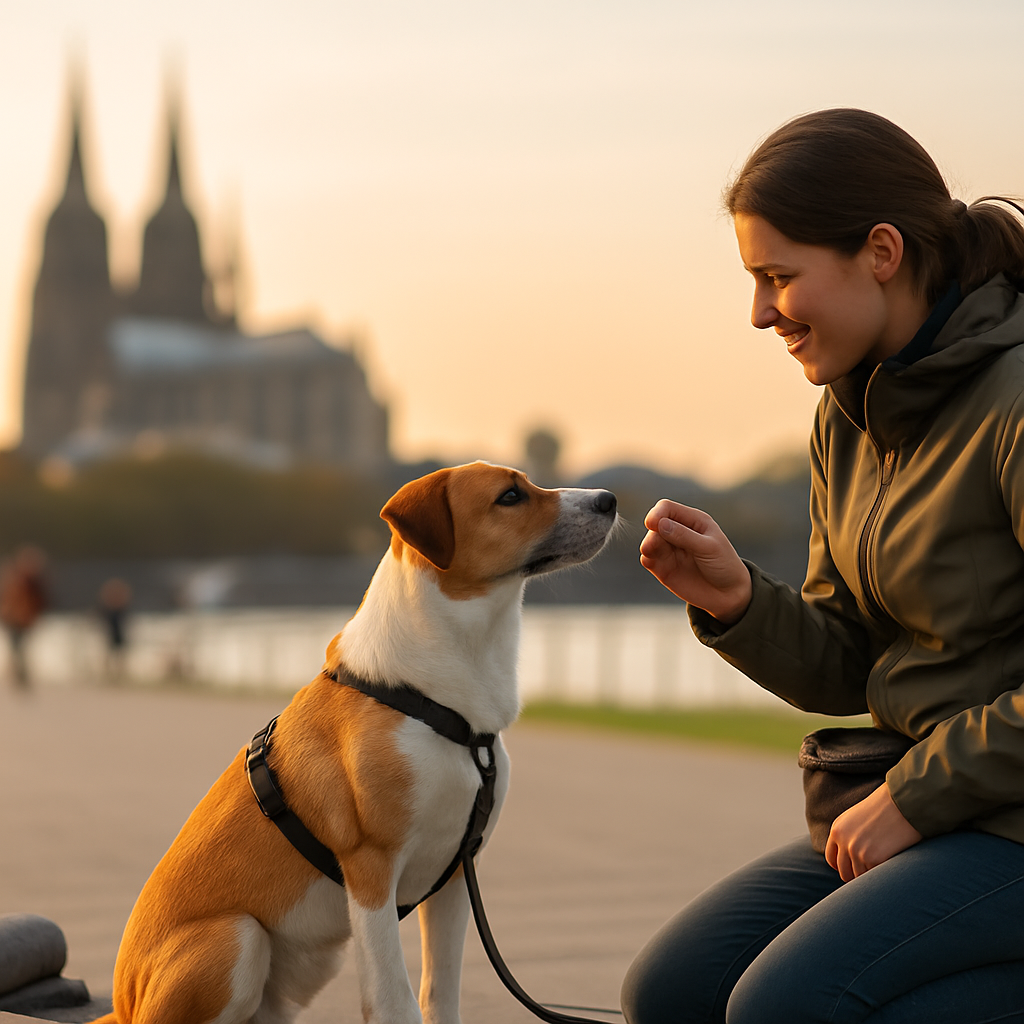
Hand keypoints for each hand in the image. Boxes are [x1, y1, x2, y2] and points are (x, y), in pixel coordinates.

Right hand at [639, 499, 751, 624]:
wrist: (728, 594)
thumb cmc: (724, 565)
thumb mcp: (709, 548)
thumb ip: (685, 536)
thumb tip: (660, 524)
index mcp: (693, 521)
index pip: (667, 508)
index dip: (657, 513)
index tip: (652, 524)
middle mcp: (679, 532)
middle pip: (655, 524)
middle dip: (652, 533)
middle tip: (653, 545)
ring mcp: (670, 550)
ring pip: (650, 540)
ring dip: (648, 545)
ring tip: (650, 552)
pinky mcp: (664, 567)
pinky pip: (648, 558)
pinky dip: (646, 558)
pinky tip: (651, 561)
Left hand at [825, 783, 922, 881]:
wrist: (903, 802)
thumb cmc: (885, 809)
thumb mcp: (857, 818)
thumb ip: (849, 835)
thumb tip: (850, 858)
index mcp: (837, 829)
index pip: (832, 859)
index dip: (843, 867)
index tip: (854, 870)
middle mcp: (843, 841)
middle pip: (844, 872)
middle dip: (857, 876)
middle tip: (872, 873)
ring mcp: (856, 851)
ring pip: (859, 877)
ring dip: (871, 875)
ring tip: (884, 865)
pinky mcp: (872, 858)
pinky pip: (874, 876)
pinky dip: (882, 874)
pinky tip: (891, 864)